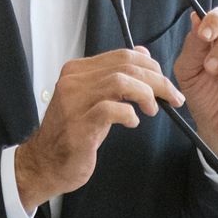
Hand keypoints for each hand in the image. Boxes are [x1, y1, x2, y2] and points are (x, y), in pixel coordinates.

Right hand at [14, 47, 184, 211]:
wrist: (45, 163)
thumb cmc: (73, 132)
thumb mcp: (95, 98)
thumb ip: (116, 75)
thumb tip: (142, 53)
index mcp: (77, 70)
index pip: (122, 55)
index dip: (150, 66)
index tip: (165, 81)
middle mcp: (73, 81)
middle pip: (125, 67)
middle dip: (157, 80)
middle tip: (172, 97)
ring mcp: (74, 102)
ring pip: (120, 82)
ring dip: (145, 95)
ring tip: (152, 109)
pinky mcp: (79, 126)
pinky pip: (111, 110)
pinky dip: (129, 114)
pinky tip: (133, 122)